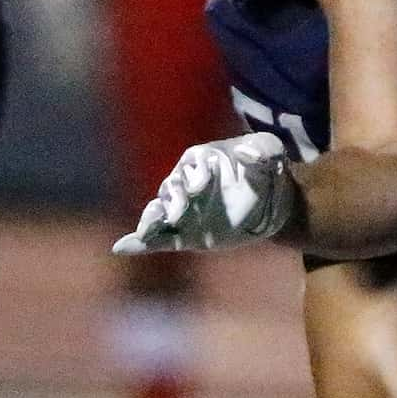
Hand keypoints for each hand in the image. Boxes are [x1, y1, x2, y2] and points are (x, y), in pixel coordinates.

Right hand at [114, 133, 296, 253]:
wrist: (275, 204)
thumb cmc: (268, 171)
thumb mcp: (271, 151)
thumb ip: (261, 149)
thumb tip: (243, 151)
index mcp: (201, 160)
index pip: (191, 166)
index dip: (194, 176)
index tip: (200, 188)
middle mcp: (186, 183)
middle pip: (170, 189)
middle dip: (172, 200)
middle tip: (178, 213)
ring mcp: (183, 210)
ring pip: (159, 212)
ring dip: (152, 219)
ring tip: (146, 231)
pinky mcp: (185, 234)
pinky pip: (158, 238)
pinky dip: (139, 243)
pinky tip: (121, 248)